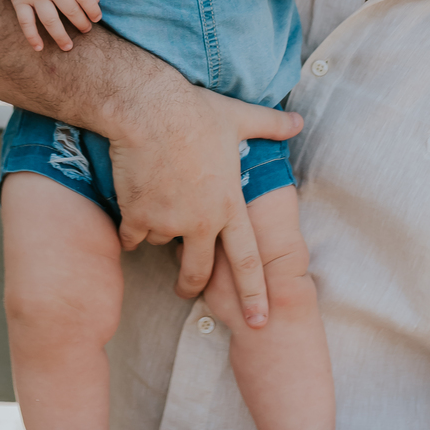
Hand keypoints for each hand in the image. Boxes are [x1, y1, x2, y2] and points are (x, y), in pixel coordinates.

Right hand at [2, 0, 100, 52]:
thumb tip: (96, 2)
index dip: (92, 8)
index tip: (97, 18)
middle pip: (69, 9)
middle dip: (80, 22)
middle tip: (86, 30)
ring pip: (49, 19)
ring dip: (60, 35)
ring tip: (68, 47)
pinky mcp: (19, 1)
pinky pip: (25, 21)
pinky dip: (32, 36)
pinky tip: (39, 48)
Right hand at [109, 77, 301, 326]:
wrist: (148, 109)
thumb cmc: (196, 113)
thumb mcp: (240, 118)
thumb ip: (271, 125)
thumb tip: (299, 121)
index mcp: (229, 205)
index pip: (247, 260)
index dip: (254, 293)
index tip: (260, 320)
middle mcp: (201, 221)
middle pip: (198, 271)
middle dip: (191, 286)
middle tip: (187, 291)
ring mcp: (168, 223)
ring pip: (163, 244)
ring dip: (160, 233)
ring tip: (157, 202)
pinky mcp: (138, 217)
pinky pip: (132, 236)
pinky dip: (131, 228)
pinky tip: (131, 209)